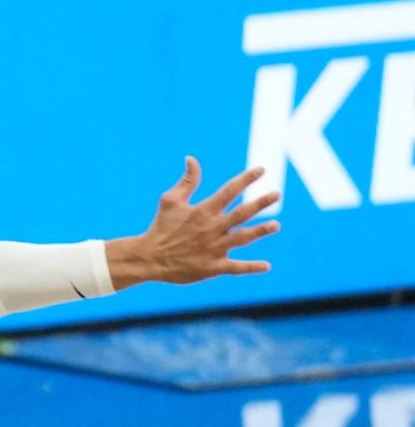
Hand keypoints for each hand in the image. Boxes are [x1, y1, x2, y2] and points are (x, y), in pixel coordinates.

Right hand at [110, 158, 281, 287]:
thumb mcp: (170, 200)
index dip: (246, 179)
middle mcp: (212, 228)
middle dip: (260, 203)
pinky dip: (251, 267)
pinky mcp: (213, 267)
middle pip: (242, 213)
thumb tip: (192, 159)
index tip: (261, 170)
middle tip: (277, 194)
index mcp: (203, 211)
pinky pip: (236, 267)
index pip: (229, 191)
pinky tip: (267, 266)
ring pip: (243, 238)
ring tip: (276, 225)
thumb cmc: (161, 227)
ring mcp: (214, 248)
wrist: (149, 257)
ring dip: (260, 231)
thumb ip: (187, 181)